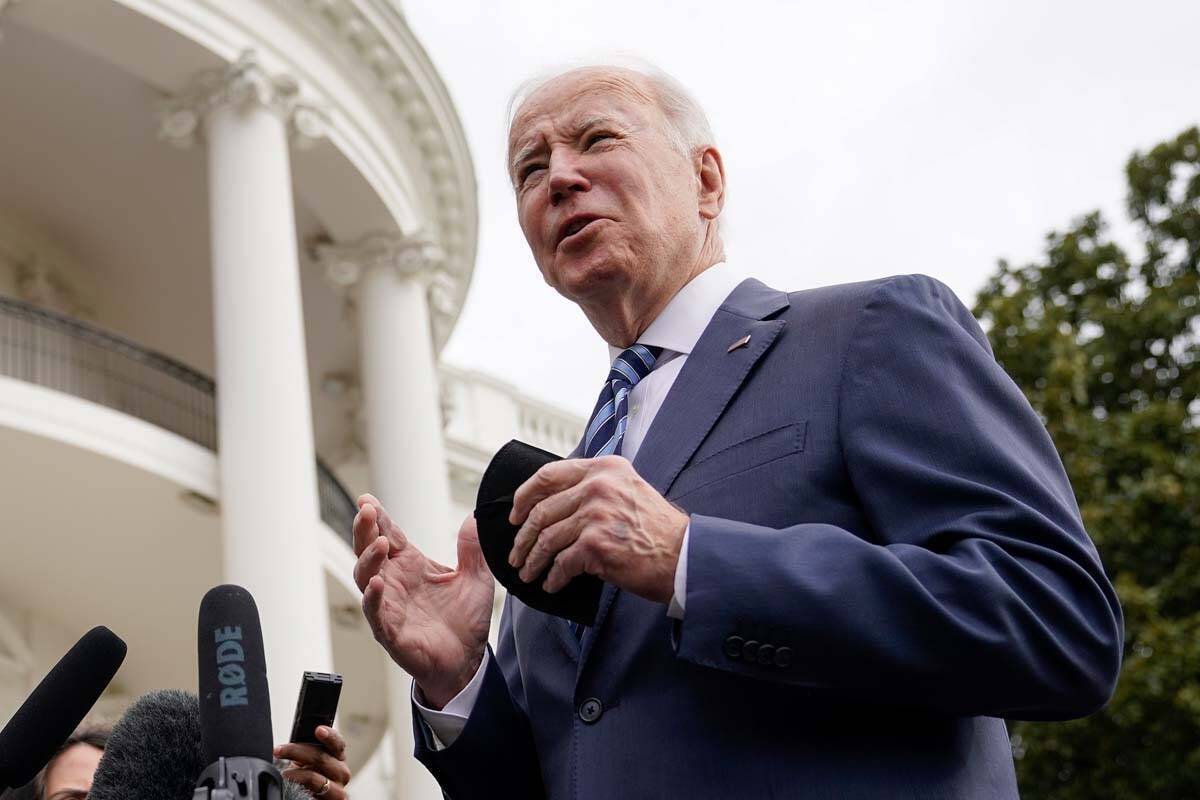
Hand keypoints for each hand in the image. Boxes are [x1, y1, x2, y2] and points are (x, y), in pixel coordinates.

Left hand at [275, 726, 349, 799]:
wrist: (309, 799)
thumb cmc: (308, 778)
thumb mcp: (308, 761)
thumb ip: (308, 749)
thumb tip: (293, 738)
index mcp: (338, 757)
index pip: (337, 743)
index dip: (329, 736)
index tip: (318, 730)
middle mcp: (342, 772)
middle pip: (322, 757)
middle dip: (297, 751)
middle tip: (278, 750)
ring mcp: (338, 789)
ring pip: (314, 777)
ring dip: (294, 774)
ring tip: (283, 774)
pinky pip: (311, 793)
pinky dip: (297, 787)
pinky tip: (290, 785)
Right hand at [353, 494, 494, 708]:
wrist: (467, 661)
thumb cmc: (465, 621)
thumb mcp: (476, 578)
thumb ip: (473, 549)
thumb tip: (475, 517)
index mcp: (411, 565)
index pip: (388, 534)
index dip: (377, 517)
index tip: (367, 499)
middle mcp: (395, 582)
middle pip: (370, 550)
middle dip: (364, 529)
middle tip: (365, 510)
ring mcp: (389, 605)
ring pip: (366, 577)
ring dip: (369, 559)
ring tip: (379, 543)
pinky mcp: (390, 631)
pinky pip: (376, 612)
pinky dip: (373, 598)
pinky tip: (377, 584)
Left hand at [507, 456, 687, 602]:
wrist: (684, 556)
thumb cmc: (656, 530)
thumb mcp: (628, 490)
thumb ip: (595, 487)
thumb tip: (554, 501)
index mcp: (604, 468)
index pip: (548, 475)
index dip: (524, 496)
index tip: (515, 515)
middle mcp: (598, 486)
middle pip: (541, 511)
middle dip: (523, 537)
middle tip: (517, 554)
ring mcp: (596, 514)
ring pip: (547, 539)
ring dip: (533, 560)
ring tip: (529, 573)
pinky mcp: (596, 544)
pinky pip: (561, 563)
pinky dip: (553, 577)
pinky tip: (552, 583)